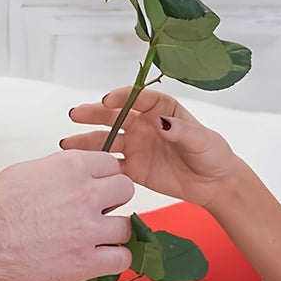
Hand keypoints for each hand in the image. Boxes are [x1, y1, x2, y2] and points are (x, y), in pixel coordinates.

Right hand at [0, 151, 133, 280]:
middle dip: (112, 202)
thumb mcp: (26, 173)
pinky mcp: (84, 262)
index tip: (94, 190)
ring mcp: (87, 229)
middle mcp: (85, 193)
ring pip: (126, 227)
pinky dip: (112, 260)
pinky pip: (121, 259)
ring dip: (111, 234)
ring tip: (91, 241)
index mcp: (70, 167)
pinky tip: (95, 260)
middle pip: (126, 191)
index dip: (102, 179)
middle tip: (94, 214)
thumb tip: (71, 179)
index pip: (111, 165)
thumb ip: (57, 174)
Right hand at [62, 87, 239, 208]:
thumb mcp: (201, 140)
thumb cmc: (212, 154)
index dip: (122, 97)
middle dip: (94, 113)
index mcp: (161, 110)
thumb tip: (163, 124)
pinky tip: (79, 165)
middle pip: (115, 115)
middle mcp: (144, 124)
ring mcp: (136, 146)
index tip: (108, 100)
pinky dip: (96, 166)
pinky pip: (110, 165)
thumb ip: (181, 131)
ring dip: (87, 141)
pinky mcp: (133, 168)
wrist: (213, 184)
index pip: (137, 98)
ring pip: (107, 140)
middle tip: (76, 113)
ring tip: (67, 144)